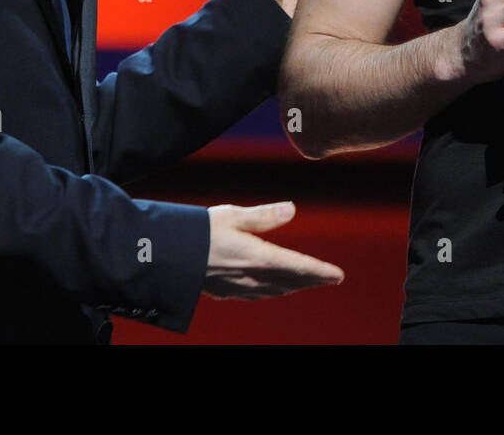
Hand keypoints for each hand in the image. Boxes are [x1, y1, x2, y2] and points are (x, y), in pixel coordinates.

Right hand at [204, 201, 344, 299]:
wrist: (165, 257)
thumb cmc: (198, 231)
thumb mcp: (232, 215)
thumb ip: (263, 215)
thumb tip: (292, 209)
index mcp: (258, 256)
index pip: (298, 266)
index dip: (320, 271)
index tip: (339, 275)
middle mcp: (252, 276)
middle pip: (291, 281)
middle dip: (313, 280)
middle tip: (331, 280)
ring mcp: (239, 287)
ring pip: (276, 290)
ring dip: (295, 286)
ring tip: (306, 283)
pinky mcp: (225, 291)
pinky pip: (258, 294)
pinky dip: (274, 290)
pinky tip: (271, 288)